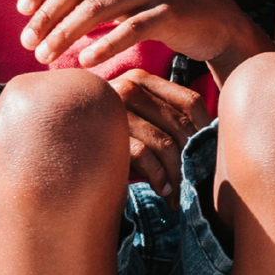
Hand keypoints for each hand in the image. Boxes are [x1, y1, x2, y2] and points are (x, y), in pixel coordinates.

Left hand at [17, 0, 266, 71]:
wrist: (211, 15)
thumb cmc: (156, 2)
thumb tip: (39, 1)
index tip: (22, 12)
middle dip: (46, 17)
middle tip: (28, 43)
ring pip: (96, 10)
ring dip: (65, 35)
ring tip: (47, 57)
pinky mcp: (168, 11)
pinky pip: (128, 30)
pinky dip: (103, 47)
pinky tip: (85, 62)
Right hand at [110, 69, 206, 198]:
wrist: (62, 141)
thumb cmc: (108, 136)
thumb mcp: (139, 118)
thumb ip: (165, 118)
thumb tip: (211, 140)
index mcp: (142, 79)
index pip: (190, 102)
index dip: (207, 132)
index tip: (209, 156)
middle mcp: (129, 87)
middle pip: (180, 125)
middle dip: (193, 160)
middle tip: (197, 185)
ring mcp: (115, 109)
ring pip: (165, 143)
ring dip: (177, 175)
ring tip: (180, 194)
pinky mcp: (104, 133)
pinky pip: (144, 155)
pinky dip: (158, 176)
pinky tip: (162, 189)